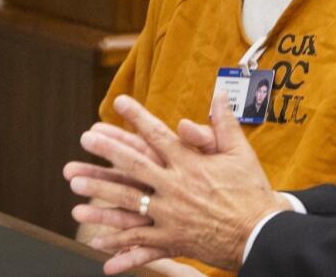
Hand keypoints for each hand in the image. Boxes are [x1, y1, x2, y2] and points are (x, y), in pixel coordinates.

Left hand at [64, 94, 286, 273]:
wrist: (260, 232)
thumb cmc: (252, 191)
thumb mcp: (240, 152)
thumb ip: (224, 123)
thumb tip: (219, 93)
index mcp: (190, 164)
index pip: (158, 135)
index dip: (137, 118)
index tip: (119, 103)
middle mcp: (175, 187)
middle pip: (135, 165)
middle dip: (107, 151)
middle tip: (86, 138)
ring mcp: (171, 215)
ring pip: (128, 202)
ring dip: (100, 193)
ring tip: (75, 185)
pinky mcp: (173, 239)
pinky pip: (140, 240)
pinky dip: (119, 242)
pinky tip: (97, 242)